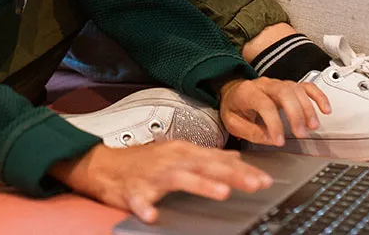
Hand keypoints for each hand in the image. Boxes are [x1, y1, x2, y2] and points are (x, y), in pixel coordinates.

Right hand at [49, 141, 273, 222]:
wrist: (103, 164)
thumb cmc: (144, 161)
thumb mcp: (178, 154)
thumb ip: (208, 158)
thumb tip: (236, 159)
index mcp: (183, 153)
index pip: (218, 161)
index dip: (243, 171)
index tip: (265, 180)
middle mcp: (171, 160)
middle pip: (206, 167)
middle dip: (232, 176)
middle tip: (255, 184)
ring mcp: (152, 175)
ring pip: (179, 179)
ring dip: (200, 185)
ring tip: (221, 193)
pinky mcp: (132, 190)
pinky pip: (138, 200)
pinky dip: (145, 207)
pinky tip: (151, 216)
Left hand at [218, 77, 330, 145]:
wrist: (234, 91)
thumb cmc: (234, 107)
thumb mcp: (233, 123)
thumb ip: (251, 132)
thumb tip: (271, 139)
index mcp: (247, 92)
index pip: (264, 105)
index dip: (274, 124)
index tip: (279, 140)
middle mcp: (265, 85)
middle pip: (284, 92)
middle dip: (295, 113)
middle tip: (301, 133)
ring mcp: (278, 84)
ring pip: (297, 89)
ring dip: (308, 108)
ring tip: (312, 127)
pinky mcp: (289, 86)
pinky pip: (306, 86)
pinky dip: (318, 96)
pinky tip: (325, 109)